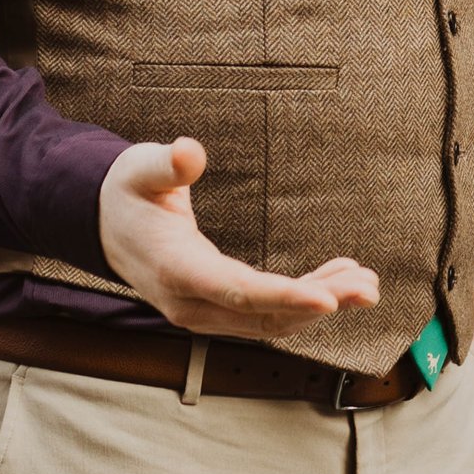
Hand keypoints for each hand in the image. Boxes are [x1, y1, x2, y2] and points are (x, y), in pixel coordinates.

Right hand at [97, 138, 380, 344]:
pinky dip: (305, 300)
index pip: (236, 291)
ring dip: (320, 304)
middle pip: (263, 314)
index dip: (284, 297)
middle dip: (320, 303)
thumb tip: (187, 152)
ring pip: (270, 320)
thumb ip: (165, 163)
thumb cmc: (127, 195)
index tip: (328, 301)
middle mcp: (191, 303)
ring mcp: (204, 311)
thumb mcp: (138, 169)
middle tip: (367, 287)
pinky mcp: (218, 308)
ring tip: (365, 284)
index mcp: (175, 269)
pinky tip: (337, 281)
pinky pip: (266, 313)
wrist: (107, 227)